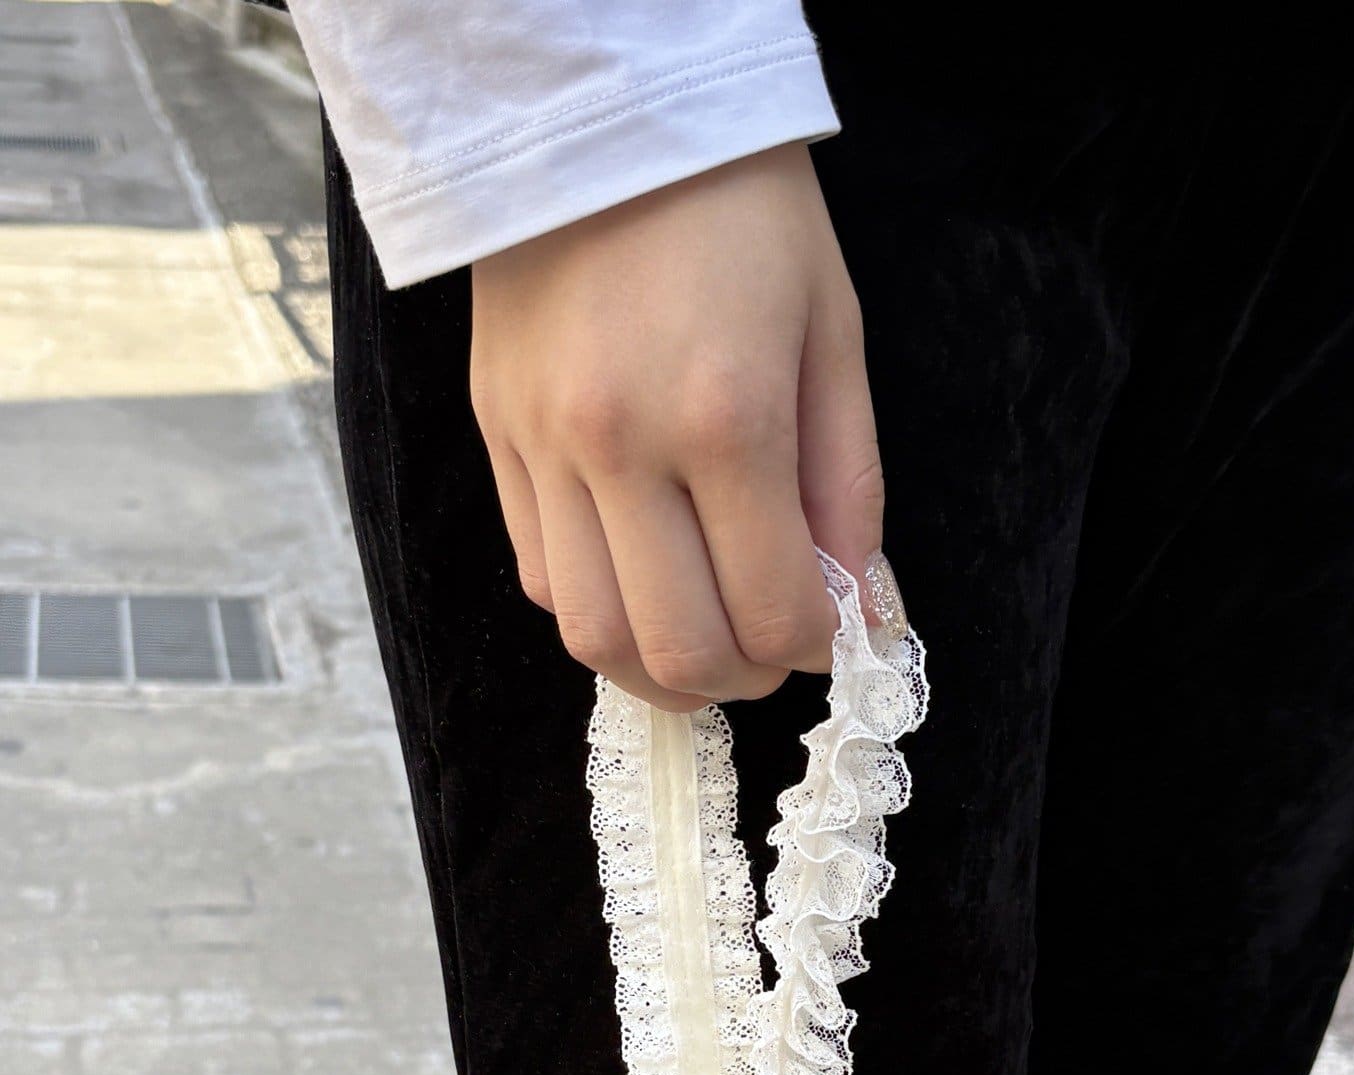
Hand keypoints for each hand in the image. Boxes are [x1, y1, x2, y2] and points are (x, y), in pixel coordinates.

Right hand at [470, 143, 882, 710]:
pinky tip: (640, 583)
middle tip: (767, 655)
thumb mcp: (832, 334)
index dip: (813, 648)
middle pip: (676, 648)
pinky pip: (541, 576)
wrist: (598, 116)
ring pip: (591, 635)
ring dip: (657, 669)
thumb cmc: (741, 214)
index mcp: (726, 418)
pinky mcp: (496, 440)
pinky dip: (598, 611)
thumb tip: (857, 607)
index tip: (827, 632)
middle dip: (740, 679)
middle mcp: (622, 448)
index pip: (772, 610)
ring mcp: (545, 449)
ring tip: (701, 645)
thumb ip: (848, 486)